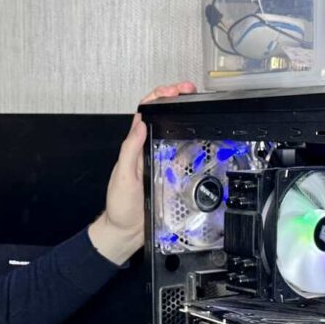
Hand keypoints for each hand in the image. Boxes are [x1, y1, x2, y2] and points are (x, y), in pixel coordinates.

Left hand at [88, 81, 196, 263]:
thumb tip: (139, 122)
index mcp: (135, 146)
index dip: (159, 96)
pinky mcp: (171, 176)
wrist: (127, 233)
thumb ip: (130, 149)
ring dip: (187, 118)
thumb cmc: (121, 207)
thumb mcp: (123, 175)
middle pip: (163, 118)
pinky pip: (185, 157)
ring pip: (176, 134)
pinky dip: (194, 145)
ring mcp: (161, 162)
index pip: (145, 112)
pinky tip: (203, 138)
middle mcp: (148, 150)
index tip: (173, 89)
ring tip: (199, 106)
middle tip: (192, 91)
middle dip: (177, 100)